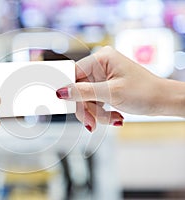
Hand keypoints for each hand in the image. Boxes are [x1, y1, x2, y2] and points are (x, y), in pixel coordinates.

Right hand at [56, 46, 184, 130]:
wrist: (164, 101)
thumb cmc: (145, 92)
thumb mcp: (111, 93)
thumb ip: (83, 92)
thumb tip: (62, 91)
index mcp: (102, 58)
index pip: (74, 73)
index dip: (68, 89)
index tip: (62, 102)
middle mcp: (101, 65)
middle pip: (79, 89)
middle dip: (86, 108)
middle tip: (90, 123)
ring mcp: (103, 77)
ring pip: (86, 98)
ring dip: (96, 113)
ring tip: (111, 119)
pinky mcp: (106, 87)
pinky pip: (94, 101)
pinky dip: (102, 112)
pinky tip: (114, 116)